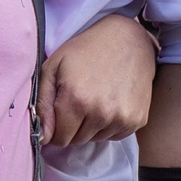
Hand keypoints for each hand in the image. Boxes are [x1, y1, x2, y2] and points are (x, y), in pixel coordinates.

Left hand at [40, 13, 157, 145]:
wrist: (128, 39)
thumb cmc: (86, 51)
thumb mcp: (54, 67)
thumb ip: (42, 104)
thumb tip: (43, 137)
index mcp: (76, 100)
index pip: (58, 138)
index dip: (55, 127)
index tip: (59, 111)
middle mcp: (101, 113)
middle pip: (77, 141)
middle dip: (72, 127)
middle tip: (78, 100)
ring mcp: (123, 118)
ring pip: (95, 139)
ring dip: (91, 126)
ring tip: (95, 98)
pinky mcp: (138, 120)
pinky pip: (114, 135)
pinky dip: (109, 124)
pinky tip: (110, 101)